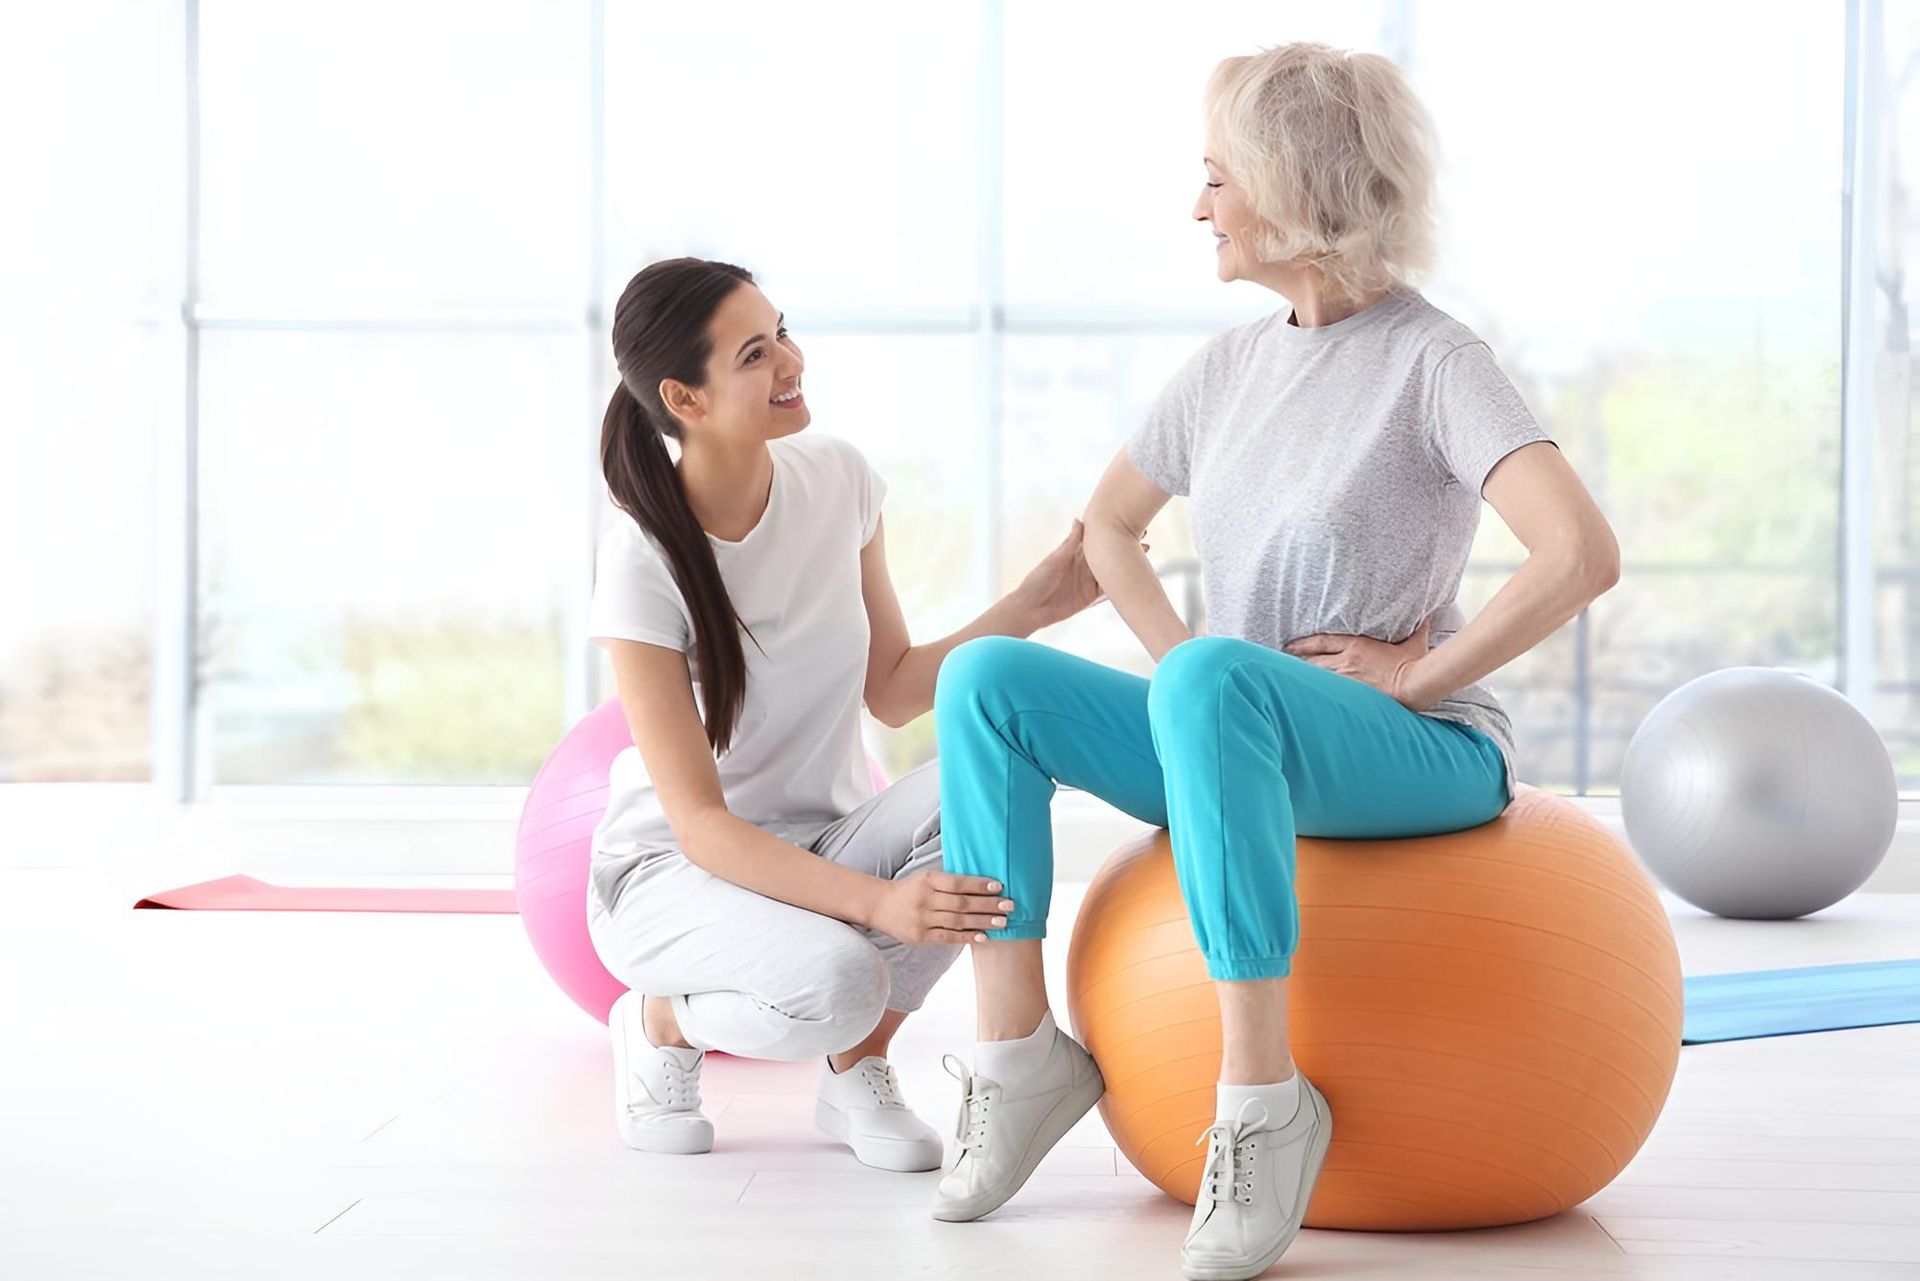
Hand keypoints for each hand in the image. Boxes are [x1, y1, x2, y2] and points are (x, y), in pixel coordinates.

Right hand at [870, 871, 1015, 945]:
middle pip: (962, 903)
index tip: (999, 887)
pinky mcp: (920, 936)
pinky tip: (983, 936)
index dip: (979, 885)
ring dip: (983, 921)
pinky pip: (948, 937)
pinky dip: (967, 937)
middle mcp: (925, 899)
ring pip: (958, 921)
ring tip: (1003, 922)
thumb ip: (949, 882)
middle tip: (1009, 906)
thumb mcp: (925, 878)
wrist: (879, 906)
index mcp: (927, 881)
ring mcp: (922, 919)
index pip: (958, 883)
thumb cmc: (910, 890)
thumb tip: (983, 886)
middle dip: (988, 905)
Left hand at [1014, 520, 1146, 631]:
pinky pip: (1108, 591)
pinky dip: (1120, 586)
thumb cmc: (1038, 580)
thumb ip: (1071, 542)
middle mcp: (1084, 566)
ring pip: (1112, 572)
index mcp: (1075, 553)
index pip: (1098, 540)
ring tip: (1145, 557)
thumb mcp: (1056, 559)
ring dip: (1126, 566)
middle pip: (1109, 555)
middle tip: (1145, 539)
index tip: (1128, 523)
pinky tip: (1134, 581)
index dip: (1112, 533)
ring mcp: (1087, 582)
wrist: (1031, 608)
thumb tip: (1080, 519)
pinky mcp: (1089, 597)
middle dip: (1125, 548)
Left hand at [1283, 613, 1439, 709]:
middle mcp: (1346, 661)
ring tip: (1287, 681)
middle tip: (1282, 663)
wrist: (1413, 684)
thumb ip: (1417, 628)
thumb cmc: (1414, 664)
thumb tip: (1427, 616)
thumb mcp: (1415, 642)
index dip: (1303, 643)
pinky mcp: (1350, 693)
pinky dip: (1313, 693)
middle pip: (1313, 659)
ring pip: (1316, 676)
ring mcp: (1346, 678)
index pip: (1321, 642)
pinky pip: (1326, 692)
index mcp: (1357, 645)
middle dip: (1296, 661)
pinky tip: (1303, 697)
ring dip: (1302, 678)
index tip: (1290, 645)